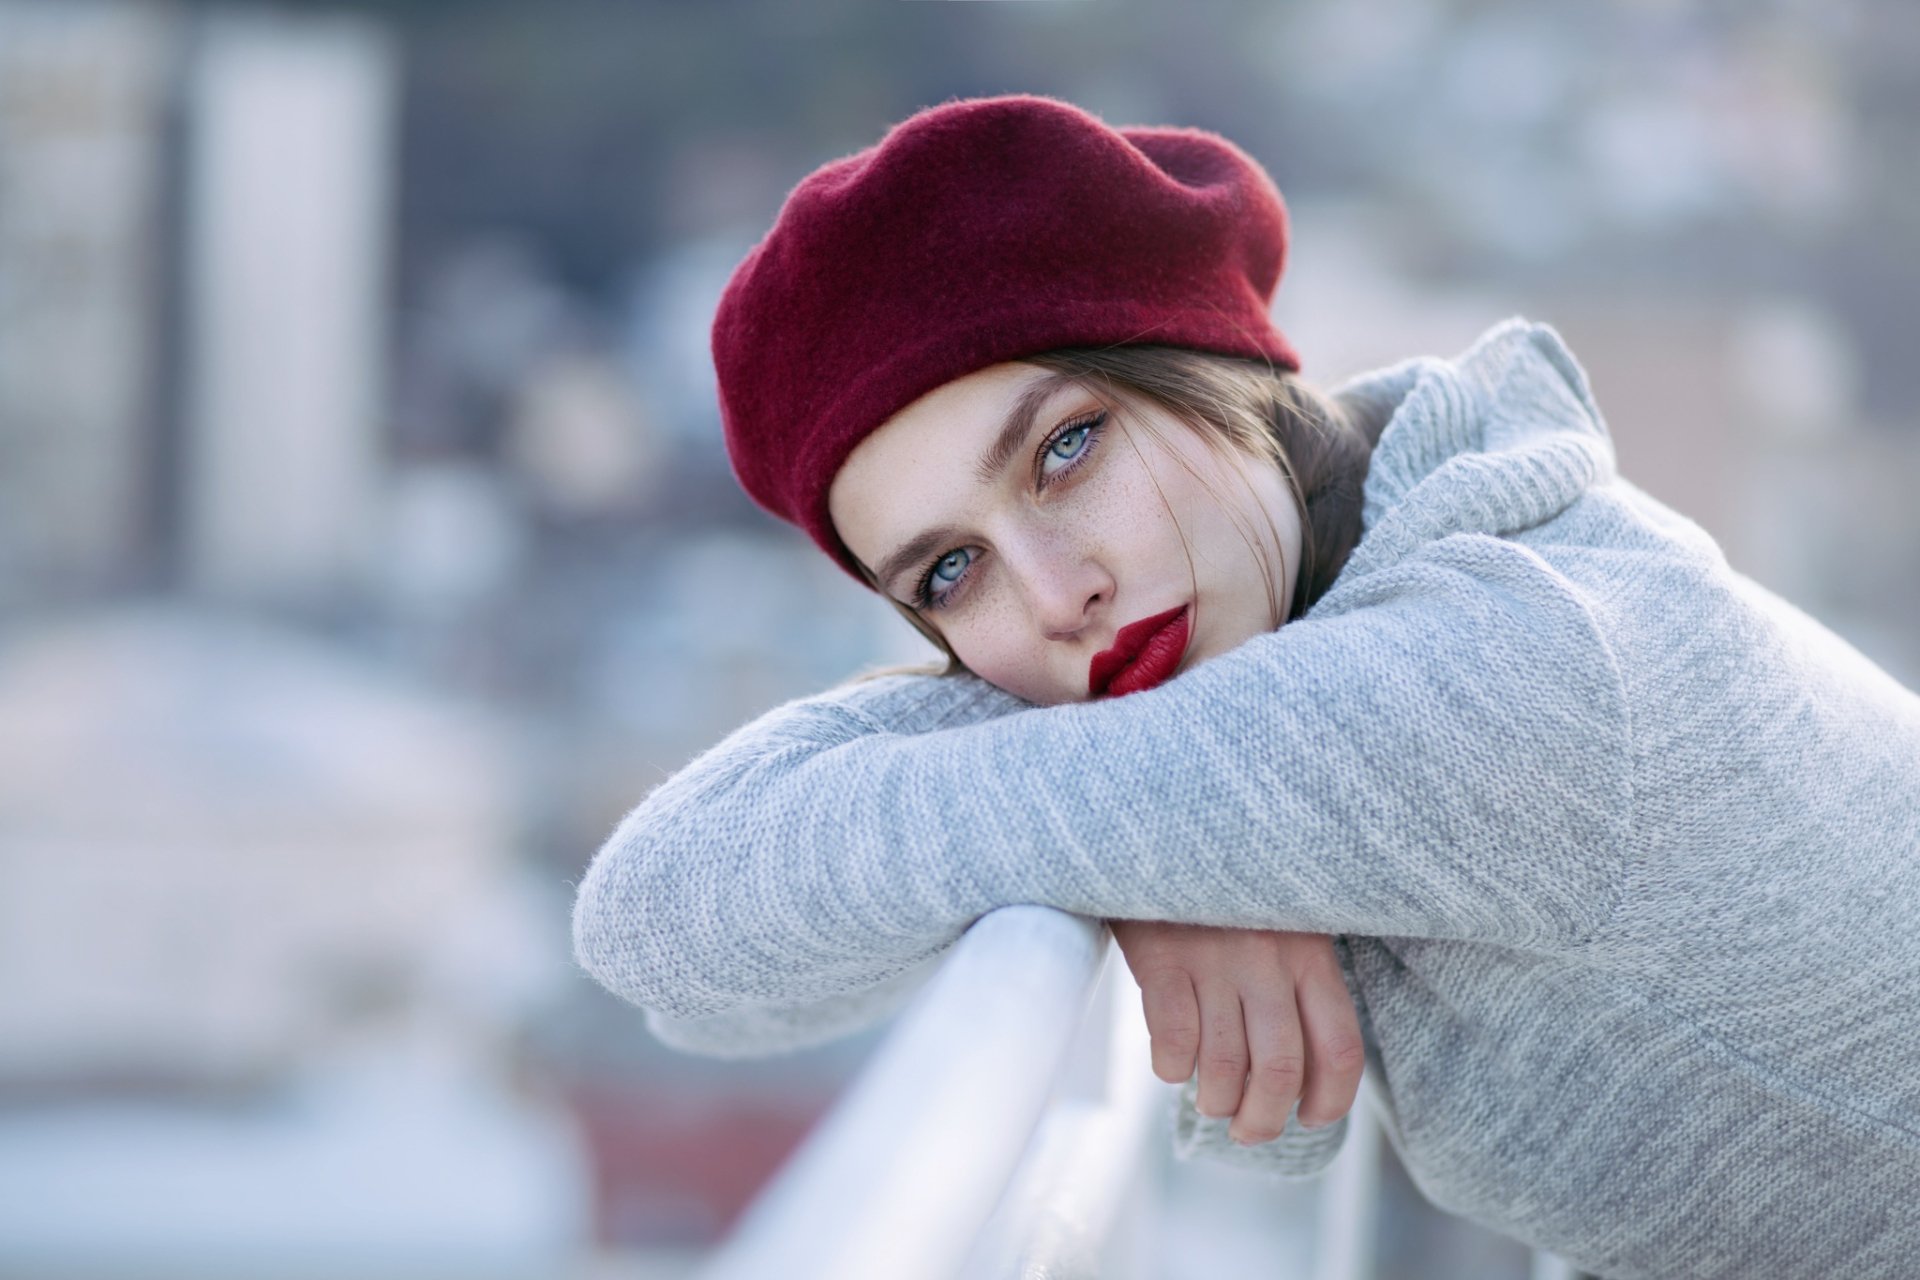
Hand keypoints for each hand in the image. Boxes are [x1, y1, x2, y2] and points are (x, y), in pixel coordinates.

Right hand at [1108, 920, 1363, 1144]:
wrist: (1164, 842)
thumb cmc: (1230, 900)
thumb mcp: (1285, 927)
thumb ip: (1298, 986)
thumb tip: (1299, 1076)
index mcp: (1310, 955)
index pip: (1339, 1047)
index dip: (1330, 1100)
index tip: (1310, 1119)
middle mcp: (1268, 959)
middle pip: (1280, 1069)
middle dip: (1263, 1119)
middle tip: (1248, 1130)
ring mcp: (1214, 959)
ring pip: (1223, 1064)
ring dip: (1216, 1101)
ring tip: (1210, 1103)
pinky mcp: (1162, 959)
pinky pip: (1173, 1038)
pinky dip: (1172, 1069)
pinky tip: (1172, 1067)